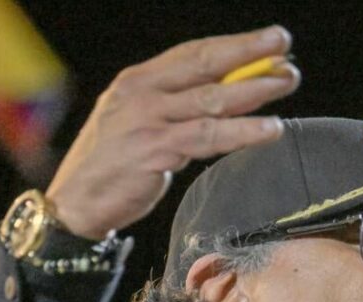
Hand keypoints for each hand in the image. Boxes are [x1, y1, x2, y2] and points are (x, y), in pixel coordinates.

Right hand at [45, 26, 299, 239]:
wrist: (75, 202)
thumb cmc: (114, 163)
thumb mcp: (139, 121)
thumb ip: (176, 106)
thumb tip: (228, 93)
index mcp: (138, 80)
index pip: (194, 53)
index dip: (235, 44)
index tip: (271, 39)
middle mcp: (142, 93)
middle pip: (205, 66)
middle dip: (249, 54)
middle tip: (285, 50)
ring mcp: (147, 121)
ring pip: (211, 100)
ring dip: (254, 90)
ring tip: (287, 82)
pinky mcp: (154, 151)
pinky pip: (208, 137)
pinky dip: (242, 132)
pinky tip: (269, 130)